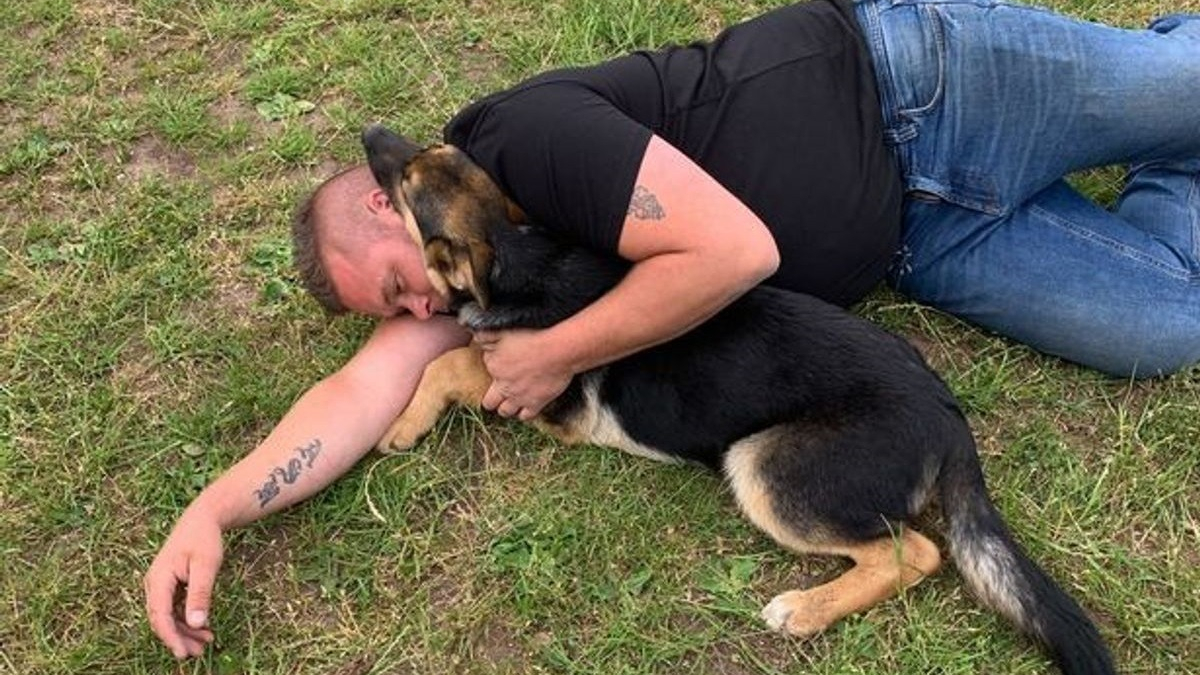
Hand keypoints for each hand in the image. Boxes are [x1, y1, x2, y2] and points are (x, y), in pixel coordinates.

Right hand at [144, 508, 223, 657]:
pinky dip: (186, 620)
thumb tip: (196, 623)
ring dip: (184, 631)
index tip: (183, 653)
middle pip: (161, 619)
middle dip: (178, 638)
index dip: (170, 637)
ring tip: (206, 643)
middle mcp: (154, 584)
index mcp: (159, 578)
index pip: (159, 615)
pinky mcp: (169, 587)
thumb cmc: (204, 539)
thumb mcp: (206, 565)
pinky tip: (202, 628)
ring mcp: (160, 586)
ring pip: (167, 617)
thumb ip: (200, 593)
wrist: (202, 519)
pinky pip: (173, 609)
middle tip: (199, 653)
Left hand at [475, 328, 572, 419]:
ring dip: (506, 408)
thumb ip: (486, 335)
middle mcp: (503, 386)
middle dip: (492, 399)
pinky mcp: (535, 404)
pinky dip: (525, 413)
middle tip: (498, 395)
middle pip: (489, 402)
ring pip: (505, 411)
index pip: (488, 368)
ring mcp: (518, 397)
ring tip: (511, 403)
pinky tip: (527, 407)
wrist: (558, 351)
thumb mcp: (504, 331)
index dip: (495, 365)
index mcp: (494, 366)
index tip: (503, 363)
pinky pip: (525, 416)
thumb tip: (475, 338)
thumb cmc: (534, 338)